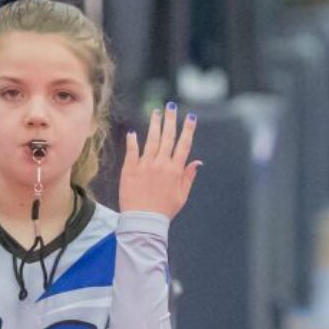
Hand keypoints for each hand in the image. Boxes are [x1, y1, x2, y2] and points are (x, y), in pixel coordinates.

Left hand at [119, 103, 201, 218]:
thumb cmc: (163, 210)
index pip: (184, 145)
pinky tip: (134, 133)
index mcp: (175, 170)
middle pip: (168, 137)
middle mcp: (161, 164)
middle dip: (170, 120)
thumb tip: (197, 162)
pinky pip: (132, 151)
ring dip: (154, 125)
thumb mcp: (182, 196)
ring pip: (151, 140)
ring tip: (156, 113)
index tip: (190, 117)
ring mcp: (145, 165)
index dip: (188, 130)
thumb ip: (188, 176)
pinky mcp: (130, 169)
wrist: (143, 222)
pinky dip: (133, 141)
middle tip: (171, 106)